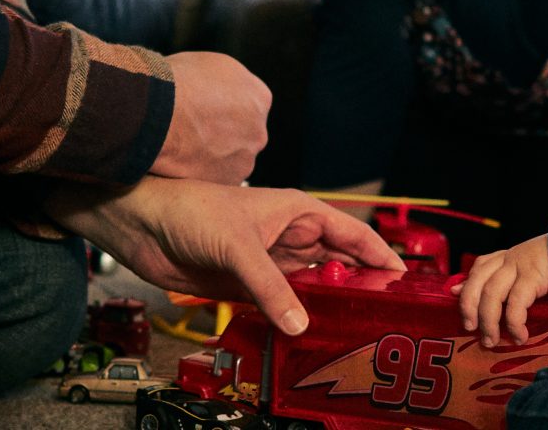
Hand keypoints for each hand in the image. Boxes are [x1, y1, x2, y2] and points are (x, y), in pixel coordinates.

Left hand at [45, 177, 404, 334]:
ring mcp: (271, 262)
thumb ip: (270, 285)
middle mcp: (291, 237)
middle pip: (339, 263)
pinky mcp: (249, 285)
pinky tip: (309, 337)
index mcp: (298, 212)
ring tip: (355, 330)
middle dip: (362, 285)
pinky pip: (284, 305)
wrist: (144, 225)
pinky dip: (298, 320)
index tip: (404, 280)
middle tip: (385, 315)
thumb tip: (301, 324)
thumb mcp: (237, 246)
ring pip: (314, 286)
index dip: (379, 255)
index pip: (352, 233)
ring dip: (330, 305)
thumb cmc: (190, 209)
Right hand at [152, 51, 270, 183]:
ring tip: (181, 151)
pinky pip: (215, 180)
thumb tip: (214, 88)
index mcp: (259, 97)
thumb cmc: (175, 83)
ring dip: (212, 158)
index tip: (204, 111)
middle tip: (192, 133)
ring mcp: (244, 159)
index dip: (223, 108)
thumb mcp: (208, 64)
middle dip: (223, 135)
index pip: (248, 106)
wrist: (155, 114)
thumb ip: (222, 82)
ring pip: (231, 161)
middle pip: (243, 135)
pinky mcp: (225, 182)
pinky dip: (200, 175)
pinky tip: (179, 166)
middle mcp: (259, 130)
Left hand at [453, 234, 547, 346]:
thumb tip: (494, 298)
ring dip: (488, 321)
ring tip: (491, 340)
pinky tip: (519, 336)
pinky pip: (516, 302)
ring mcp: (521, 264)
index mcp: (510, 255)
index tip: (453, 296)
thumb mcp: (535, 271)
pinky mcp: (534, 276)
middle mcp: (511, 257)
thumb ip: (516, 282)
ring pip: (492, 293)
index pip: (480, 265)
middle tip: (470, 329)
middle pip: (479, 280)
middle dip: (469, 306)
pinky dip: (514, 322)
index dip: (466, 282)